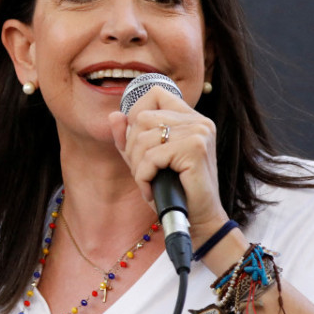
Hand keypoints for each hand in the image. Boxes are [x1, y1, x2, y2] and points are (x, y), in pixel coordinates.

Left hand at [107, 86, 228, 242]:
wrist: (199, 220)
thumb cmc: (174, 192)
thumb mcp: (146, 162)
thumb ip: (129, 139)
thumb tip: (113, 116)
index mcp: (190, 118)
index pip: (155, 93)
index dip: (136, 113)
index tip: (137, 143)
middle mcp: (198, 121)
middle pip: (142, 117)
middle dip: (132, 148)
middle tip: (143, 172)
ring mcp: (198, 132)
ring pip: (144, 137)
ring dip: (138, 166)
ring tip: (149, 182)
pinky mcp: (195, 148)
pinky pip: (151, 157)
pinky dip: (143, 177)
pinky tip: (151, 190)